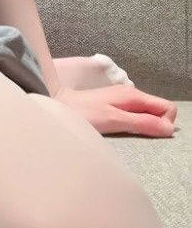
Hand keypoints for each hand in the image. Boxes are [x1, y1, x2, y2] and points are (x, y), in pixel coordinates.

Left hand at [53, 83, 177, 137]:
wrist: (58, 105)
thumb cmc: (83, 113)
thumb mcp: (114, 120)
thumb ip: (142, 123)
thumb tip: (169, 128)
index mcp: (133, 95)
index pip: (168, 107)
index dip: (165, 122)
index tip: (149, 132)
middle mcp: (131, 95)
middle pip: (158, 110)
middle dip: (155, 125)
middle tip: (134, 133)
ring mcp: (122, 100)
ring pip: (147, 114)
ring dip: (143, 126)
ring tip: (124, 132)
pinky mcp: (114, 107)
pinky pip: (135, 116)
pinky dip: (133, 125)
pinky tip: (118, 130)